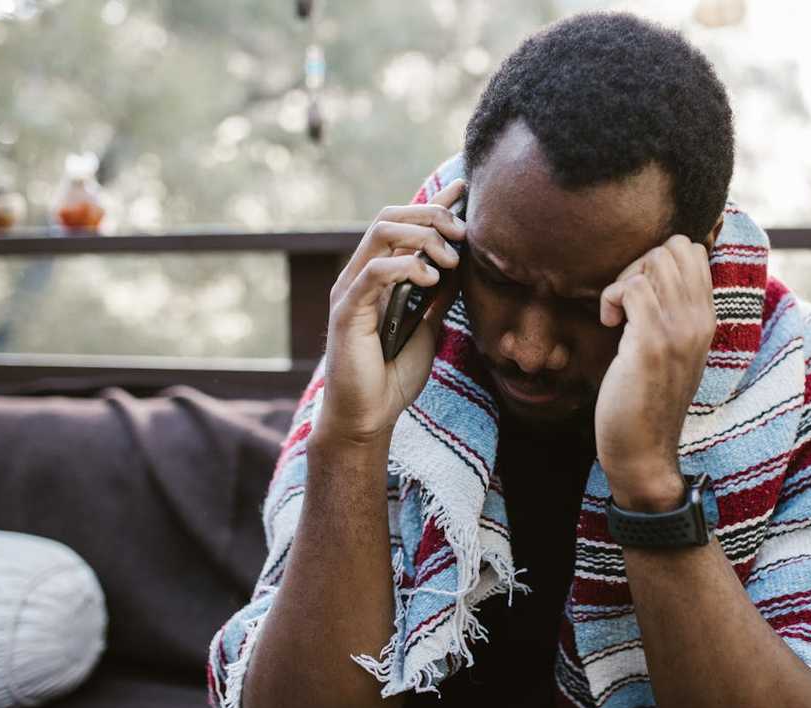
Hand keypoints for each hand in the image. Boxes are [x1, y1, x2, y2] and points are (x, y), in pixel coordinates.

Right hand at [315, 180, 465, 445]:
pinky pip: (373, 271)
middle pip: (391, 216)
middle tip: (462, 235)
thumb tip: (463, 264)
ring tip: (449, 261)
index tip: (464, 190)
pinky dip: (405, 267)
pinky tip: (430, 280)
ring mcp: (350, 288)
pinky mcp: (347, 309)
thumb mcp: (429, 326)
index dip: (434, 202)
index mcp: (380, 275)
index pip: (404, 223)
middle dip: (432, 215)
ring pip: (381, 232)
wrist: (370, 416)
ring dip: (422, 237)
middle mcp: (361, 274)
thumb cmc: (394, 375)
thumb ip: (440, 295)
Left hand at [595, 236, 714, 511]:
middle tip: (624, 301)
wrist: (645, 451)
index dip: (658, 259)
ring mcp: (678, 331)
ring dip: (624, 279)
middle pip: (675, 247)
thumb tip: (649, 280)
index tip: (639, 293)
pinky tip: (608, 324)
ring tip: (616, 314)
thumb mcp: (671, 352)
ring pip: (654, 261)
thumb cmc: (647, 401)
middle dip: (640, 262)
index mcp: (707, 319)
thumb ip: (671, 315)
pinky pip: (633, 288)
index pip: (695, 252)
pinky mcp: (651, 343)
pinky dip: (611, 297)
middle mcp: (699, 320)